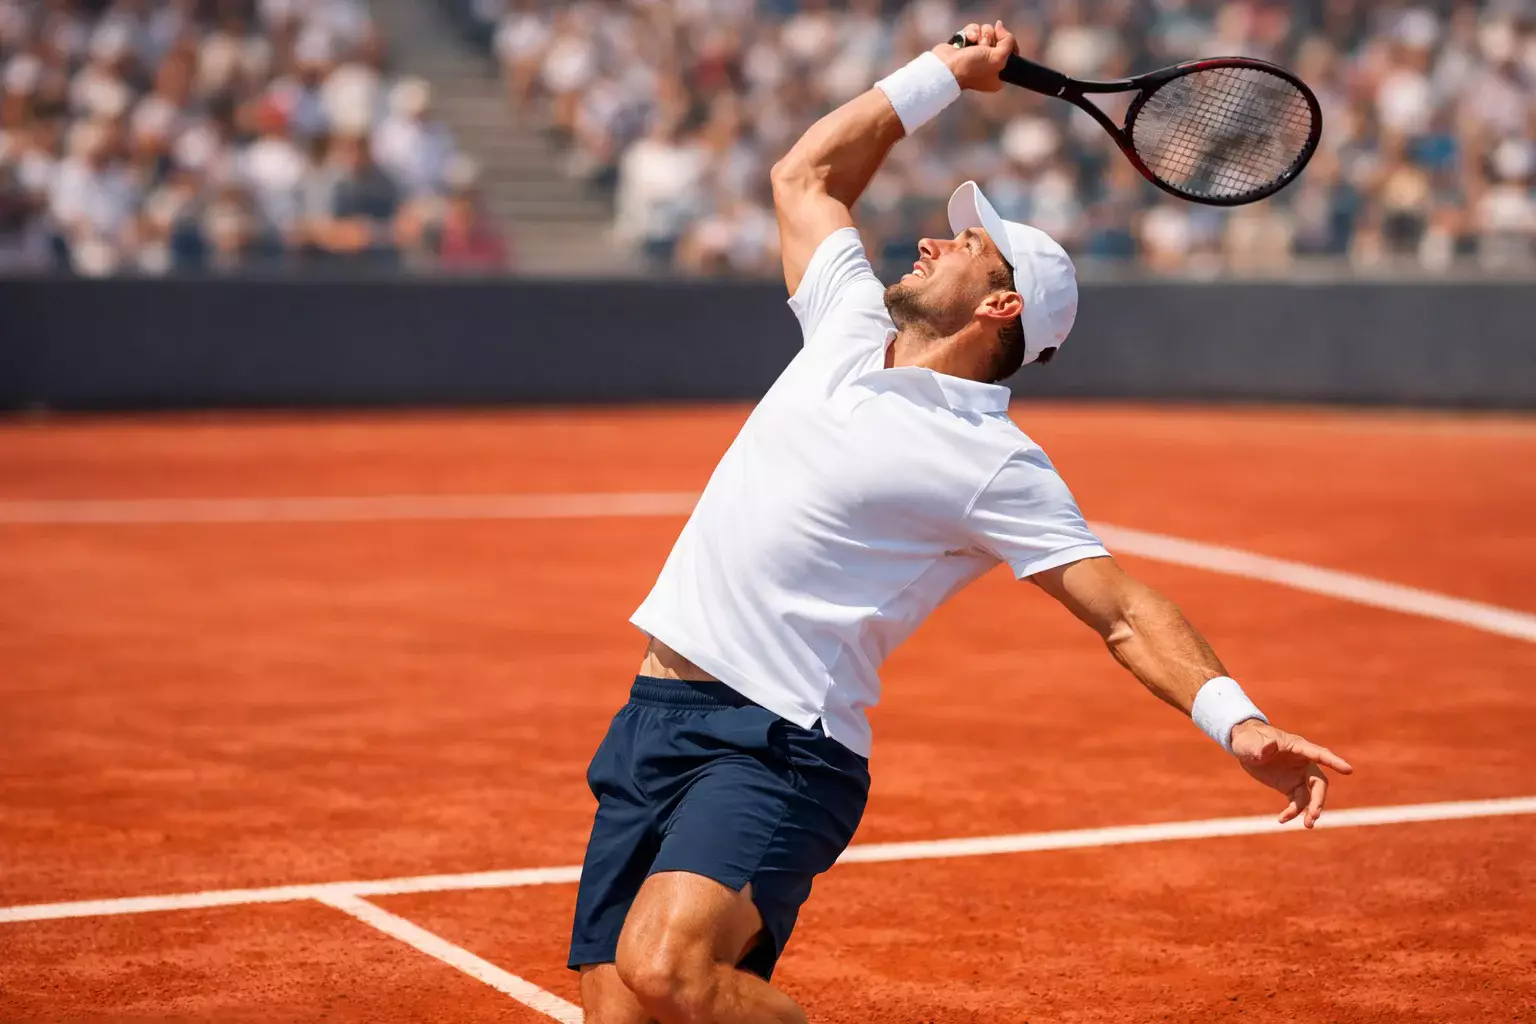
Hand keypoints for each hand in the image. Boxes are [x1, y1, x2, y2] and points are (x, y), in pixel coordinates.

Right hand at [934, 20, 1017, 92]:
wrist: (945, 68)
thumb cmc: (972, 68)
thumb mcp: (998, 58)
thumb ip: (1008, 42)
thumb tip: (1000, 25)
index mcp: (998, 75)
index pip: (1011, 51)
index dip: (1008, 43)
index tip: (1001, 44)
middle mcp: (988, 65)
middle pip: (998, 39)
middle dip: (991, 39)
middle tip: (983, 48)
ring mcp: (976, 55)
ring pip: (985, 32)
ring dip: (980, 35)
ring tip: (973, 43)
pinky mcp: (965, 45)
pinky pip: (974, 30)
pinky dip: (970, 32)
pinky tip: (966, 40)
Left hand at [1230, 719, 1353, 828]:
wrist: (1244, 746)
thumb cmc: (1249, 738)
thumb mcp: (1251, 742)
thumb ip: (1261, 746)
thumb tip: (1269, 747)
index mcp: (1298, 747)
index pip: (1319, 754)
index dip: (1333, 762)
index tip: (1348, 770)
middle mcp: (1303, 763)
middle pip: (1319, 782)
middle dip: (1319, 799)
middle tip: (1314, 815)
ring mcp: (1298, 776)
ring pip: (1311, 796)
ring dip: (1311, 810)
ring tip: (1307, 825)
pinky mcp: (1290, 786)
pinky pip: (1298, 802)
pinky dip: (1293, 812)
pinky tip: (1282, 819)